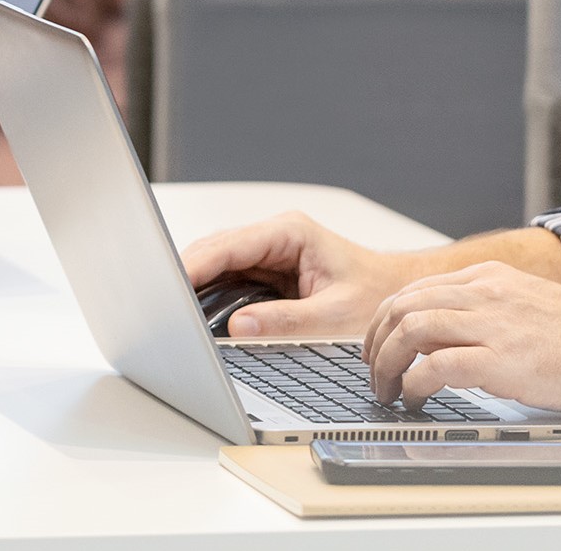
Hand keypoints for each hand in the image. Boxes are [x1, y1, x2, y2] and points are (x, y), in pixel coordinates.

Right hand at [179, 211, 435, 337]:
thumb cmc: (377, 296)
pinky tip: (196, 313)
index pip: (229, 245)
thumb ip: (284, 321)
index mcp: (290, 233)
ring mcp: (269, 252)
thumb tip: (237, 328)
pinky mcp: (267, 271)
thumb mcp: (333, 316)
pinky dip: (211, 295)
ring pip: (217, 263)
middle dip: (186, 275)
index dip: (194, 266)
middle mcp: (275, 237)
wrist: (400, 294)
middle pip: (214, 251)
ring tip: (172, 311)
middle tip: (161, 305)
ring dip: (196, 285)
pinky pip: (228, 278)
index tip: (168, 285)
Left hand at [364, 262, 560, 413]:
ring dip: (386, 363)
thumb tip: (446, 337)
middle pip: (403, 306)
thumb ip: (488, 311)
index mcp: (490, 278)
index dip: (384, 321)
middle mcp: (486, 292)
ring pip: (410, 330)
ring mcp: (494, 324)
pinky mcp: (504, 360)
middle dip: (375, 341)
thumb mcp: (527, 305)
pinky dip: (414, 384)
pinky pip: (436, 366)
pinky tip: (415, 399)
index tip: (377, 345)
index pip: (415, 290)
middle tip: (372, 371)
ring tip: (386, 389)